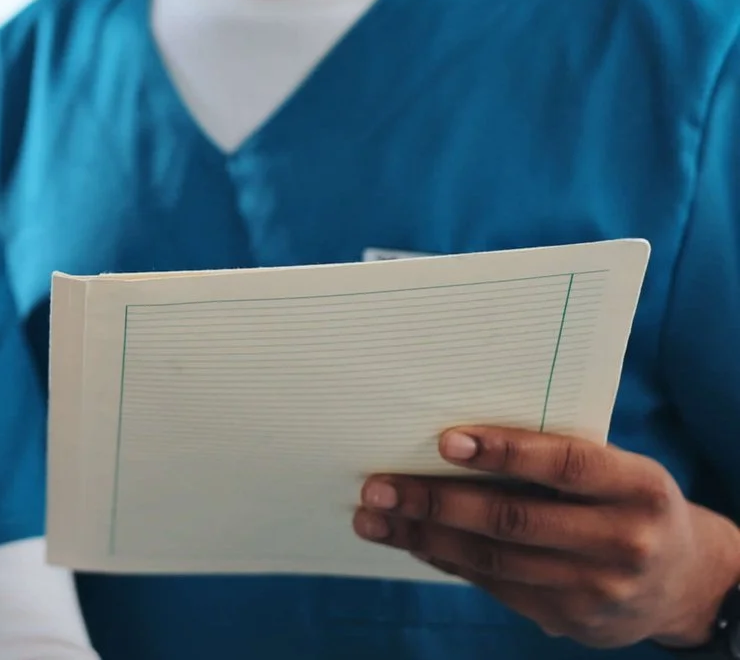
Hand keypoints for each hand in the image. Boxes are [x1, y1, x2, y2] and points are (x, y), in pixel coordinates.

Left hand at [355, 426, 739, 647]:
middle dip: (435, 501)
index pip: (567, 465)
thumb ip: (557, 458)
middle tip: (377, 485)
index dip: (505, 452)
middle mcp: (624, 540)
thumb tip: (452, 439)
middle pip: (513, 519)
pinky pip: (495, 586)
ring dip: (423, 536)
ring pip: (493, 559)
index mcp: (639, 487)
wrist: (684, 581)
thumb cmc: (630, 505)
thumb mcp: (619, 473)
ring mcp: (598, 587)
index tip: (445, 440)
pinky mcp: (572, 619)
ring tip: (374, 516)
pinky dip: (447, 560)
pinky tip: (413, 540)